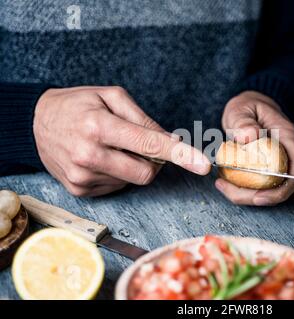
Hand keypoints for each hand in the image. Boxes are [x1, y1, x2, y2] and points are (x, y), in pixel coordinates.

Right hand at [34, 86, 209, 196]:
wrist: (36, 122)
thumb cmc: (79, 104)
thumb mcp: (111, 97)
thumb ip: (144, 119)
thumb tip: (172, 142)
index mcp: (100, 126)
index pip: (149, 144)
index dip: (180, 155)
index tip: (202, 166)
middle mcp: (89, 155)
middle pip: (147, 172)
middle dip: (153, 160)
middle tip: (137, 142)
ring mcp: (82, 176)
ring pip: (133, 180)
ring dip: (132, 164)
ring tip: (111, 146)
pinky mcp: (78, 190)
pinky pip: (116, 186)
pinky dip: (117, 173)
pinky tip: (101, 158)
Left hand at [216, 91, 293, 204]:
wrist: (250, 106)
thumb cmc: (248, 106)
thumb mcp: (241, 108)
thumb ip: (243, 120)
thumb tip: (250, 136)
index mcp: (289, 137)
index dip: (285, 187)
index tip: (260, 195)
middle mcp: (289, 153)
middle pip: (285, 186)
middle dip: (260, 197)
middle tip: (232, 193)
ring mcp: (281, 162)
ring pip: (273, 190)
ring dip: (249, 195)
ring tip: (224, 187)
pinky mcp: (269, 169)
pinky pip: (262, 186)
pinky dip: (245, 190)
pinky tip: (226, 184)